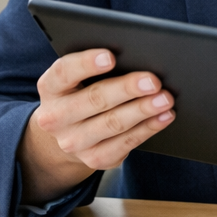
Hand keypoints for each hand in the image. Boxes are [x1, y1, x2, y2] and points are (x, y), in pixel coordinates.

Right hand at [17, 49, 175, 202]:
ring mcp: (74, 142)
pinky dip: (148, 128)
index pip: (64, 72)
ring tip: (165, 99)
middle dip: (127, 89)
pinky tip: (164, 117)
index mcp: (51, 89)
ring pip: (112, 124)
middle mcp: (56, 118)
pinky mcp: (94, 159)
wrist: (68, 134)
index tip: (110, 57)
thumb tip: (136, 57)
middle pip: (94, 99)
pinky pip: (125, 143)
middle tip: (153, 81)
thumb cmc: (81, 94)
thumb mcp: (77, 79)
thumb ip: (97, 68)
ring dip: (142, 110)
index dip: (86, 64)